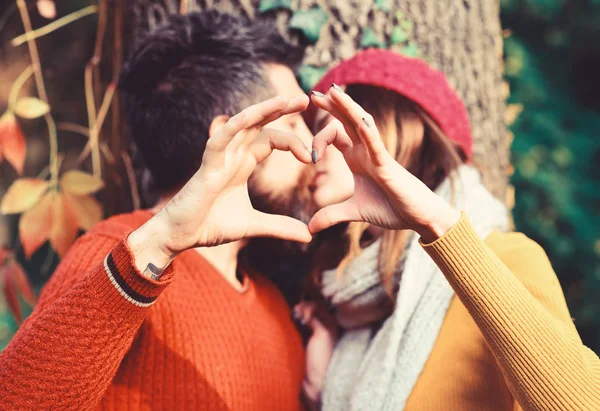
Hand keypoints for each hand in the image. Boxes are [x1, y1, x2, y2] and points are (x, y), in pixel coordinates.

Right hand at [128, 96, 312, 271]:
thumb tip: (309, 237)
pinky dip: (233, 126)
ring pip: (242, 124)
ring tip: (285, 99)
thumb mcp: (253, 225)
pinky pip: (220, 139)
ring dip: (263, 110)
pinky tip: (250, 116)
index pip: (271, 140)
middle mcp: (232, 154)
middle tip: (305, 98)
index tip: (312, 157)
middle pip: (259, 123)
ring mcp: (219, 156)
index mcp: (243, 163)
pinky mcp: (206, 165)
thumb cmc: (210, 225)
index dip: (293, 143)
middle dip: (280, 109)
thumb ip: (280, 227)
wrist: (181, 236)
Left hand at [294, 301, 337, 409]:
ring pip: (317, 305)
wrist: (315, 384)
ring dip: (304, 306)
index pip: (318, 311)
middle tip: (293, 313)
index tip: (293, 314)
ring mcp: (330, 328)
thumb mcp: (303, 344)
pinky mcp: (325, 331)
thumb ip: (301, 331)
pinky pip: (314, 312)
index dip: (305, 308)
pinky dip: (305, 311)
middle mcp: (332, 328)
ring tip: (295, 314)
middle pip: (318, 305)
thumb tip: (291, 316)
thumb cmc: (307, 367)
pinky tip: (299, 319)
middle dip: (303, 305)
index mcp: (328, 331)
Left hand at [309, 87, 460, 241]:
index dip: (318, 139)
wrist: (417, 218)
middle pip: (346, 121)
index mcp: (356, 158)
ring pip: (361, 124)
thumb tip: (309, 228)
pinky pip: (377, 146)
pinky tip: (359, 120)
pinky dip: (368, 133)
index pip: (334, 135)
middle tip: (313, 93)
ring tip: (334, 92)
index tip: (308, 157)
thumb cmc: (391, 208)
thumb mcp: (354, 212)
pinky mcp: (388, 166)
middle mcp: (365, 151)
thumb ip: (331, 215)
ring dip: (347, 108)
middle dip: (331, 106)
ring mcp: (377, 155)